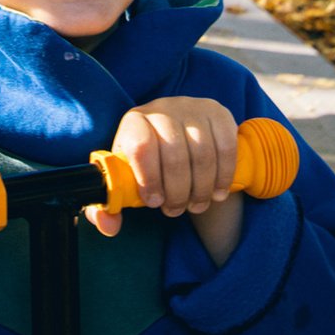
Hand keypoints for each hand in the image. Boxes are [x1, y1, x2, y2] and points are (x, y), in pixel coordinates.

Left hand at [88, 96, 241, 236]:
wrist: (179, 135)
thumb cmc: (148, 162)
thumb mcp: (126, 178)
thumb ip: (111, 204)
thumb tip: (108, 226)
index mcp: (134, 121)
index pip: (141, 146)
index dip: (149, 178)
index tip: (155, 202)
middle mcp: (162, 109)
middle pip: (174, 155)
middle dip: (177, 192)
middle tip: (176, 210)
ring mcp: (193, 108)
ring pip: (203, 153)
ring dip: (201, 188)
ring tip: (196, 205)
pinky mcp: (219, 112)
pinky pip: (226, 147)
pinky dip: (224, 175)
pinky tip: (217, 192)